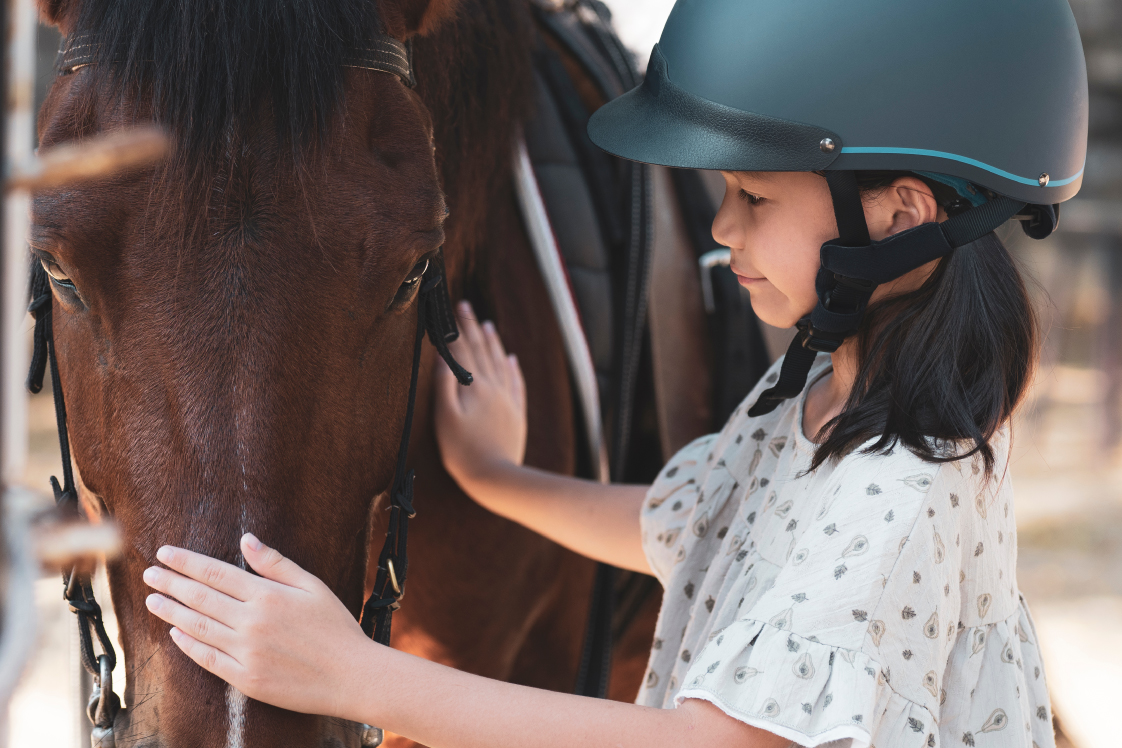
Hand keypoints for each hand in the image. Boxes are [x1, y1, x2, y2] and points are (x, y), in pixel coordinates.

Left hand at [143, 533, 372, 718]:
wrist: (351, 676)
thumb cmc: (336, 627)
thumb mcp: (312, 586)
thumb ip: (276, 563)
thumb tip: (247, 539)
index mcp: (268, 595)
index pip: (215, 573)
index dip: (186, 562)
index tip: (165, 553)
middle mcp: (252, 622)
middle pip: (200, 598)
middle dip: (171, 583)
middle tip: (149, 573)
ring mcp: (246, 652)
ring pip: (198, 627)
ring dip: (171, 612)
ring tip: (153, 600)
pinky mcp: (246, 679)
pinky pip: (208, 659)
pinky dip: (188, 645)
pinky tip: (175, 634)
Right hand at [435, 301, 526, 493]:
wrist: (495, 476)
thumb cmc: (462, 451)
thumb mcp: (444, 418)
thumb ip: (443, 384)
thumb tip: (442, 356)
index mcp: (474, 386)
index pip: (464, 350)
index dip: (458, 328)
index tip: (455, 307)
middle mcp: (494, 387)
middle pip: (483, 351)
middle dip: (474, 327)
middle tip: (467, 307)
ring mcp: (508, 399)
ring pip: (501, 363)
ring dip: (494, 342)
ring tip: (489, 325)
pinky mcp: (517, 413)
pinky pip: (516, 383)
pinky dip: (513, 368)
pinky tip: (512, 359)